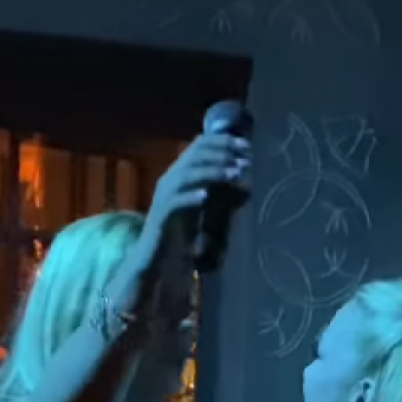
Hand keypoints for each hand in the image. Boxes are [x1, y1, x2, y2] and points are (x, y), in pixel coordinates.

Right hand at [134, 134, 251, 269]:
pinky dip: (190, 196)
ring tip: (234, 174)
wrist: (155, 259)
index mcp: (179, 175)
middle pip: (195, 156)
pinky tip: (205, 196)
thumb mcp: (203, 211)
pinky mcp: (161, 215)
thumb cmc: (180, 235)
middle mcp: (170, 180)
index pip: (199, 146)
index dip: (222, 142)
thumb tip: (246, 189)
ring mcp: (164, 197)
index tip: (246, 146)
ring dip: (212, 171)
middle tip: (244, 161)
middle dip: (222, 154)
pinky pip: (175, 201)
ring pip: (187, 175)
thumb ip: (219, 197)